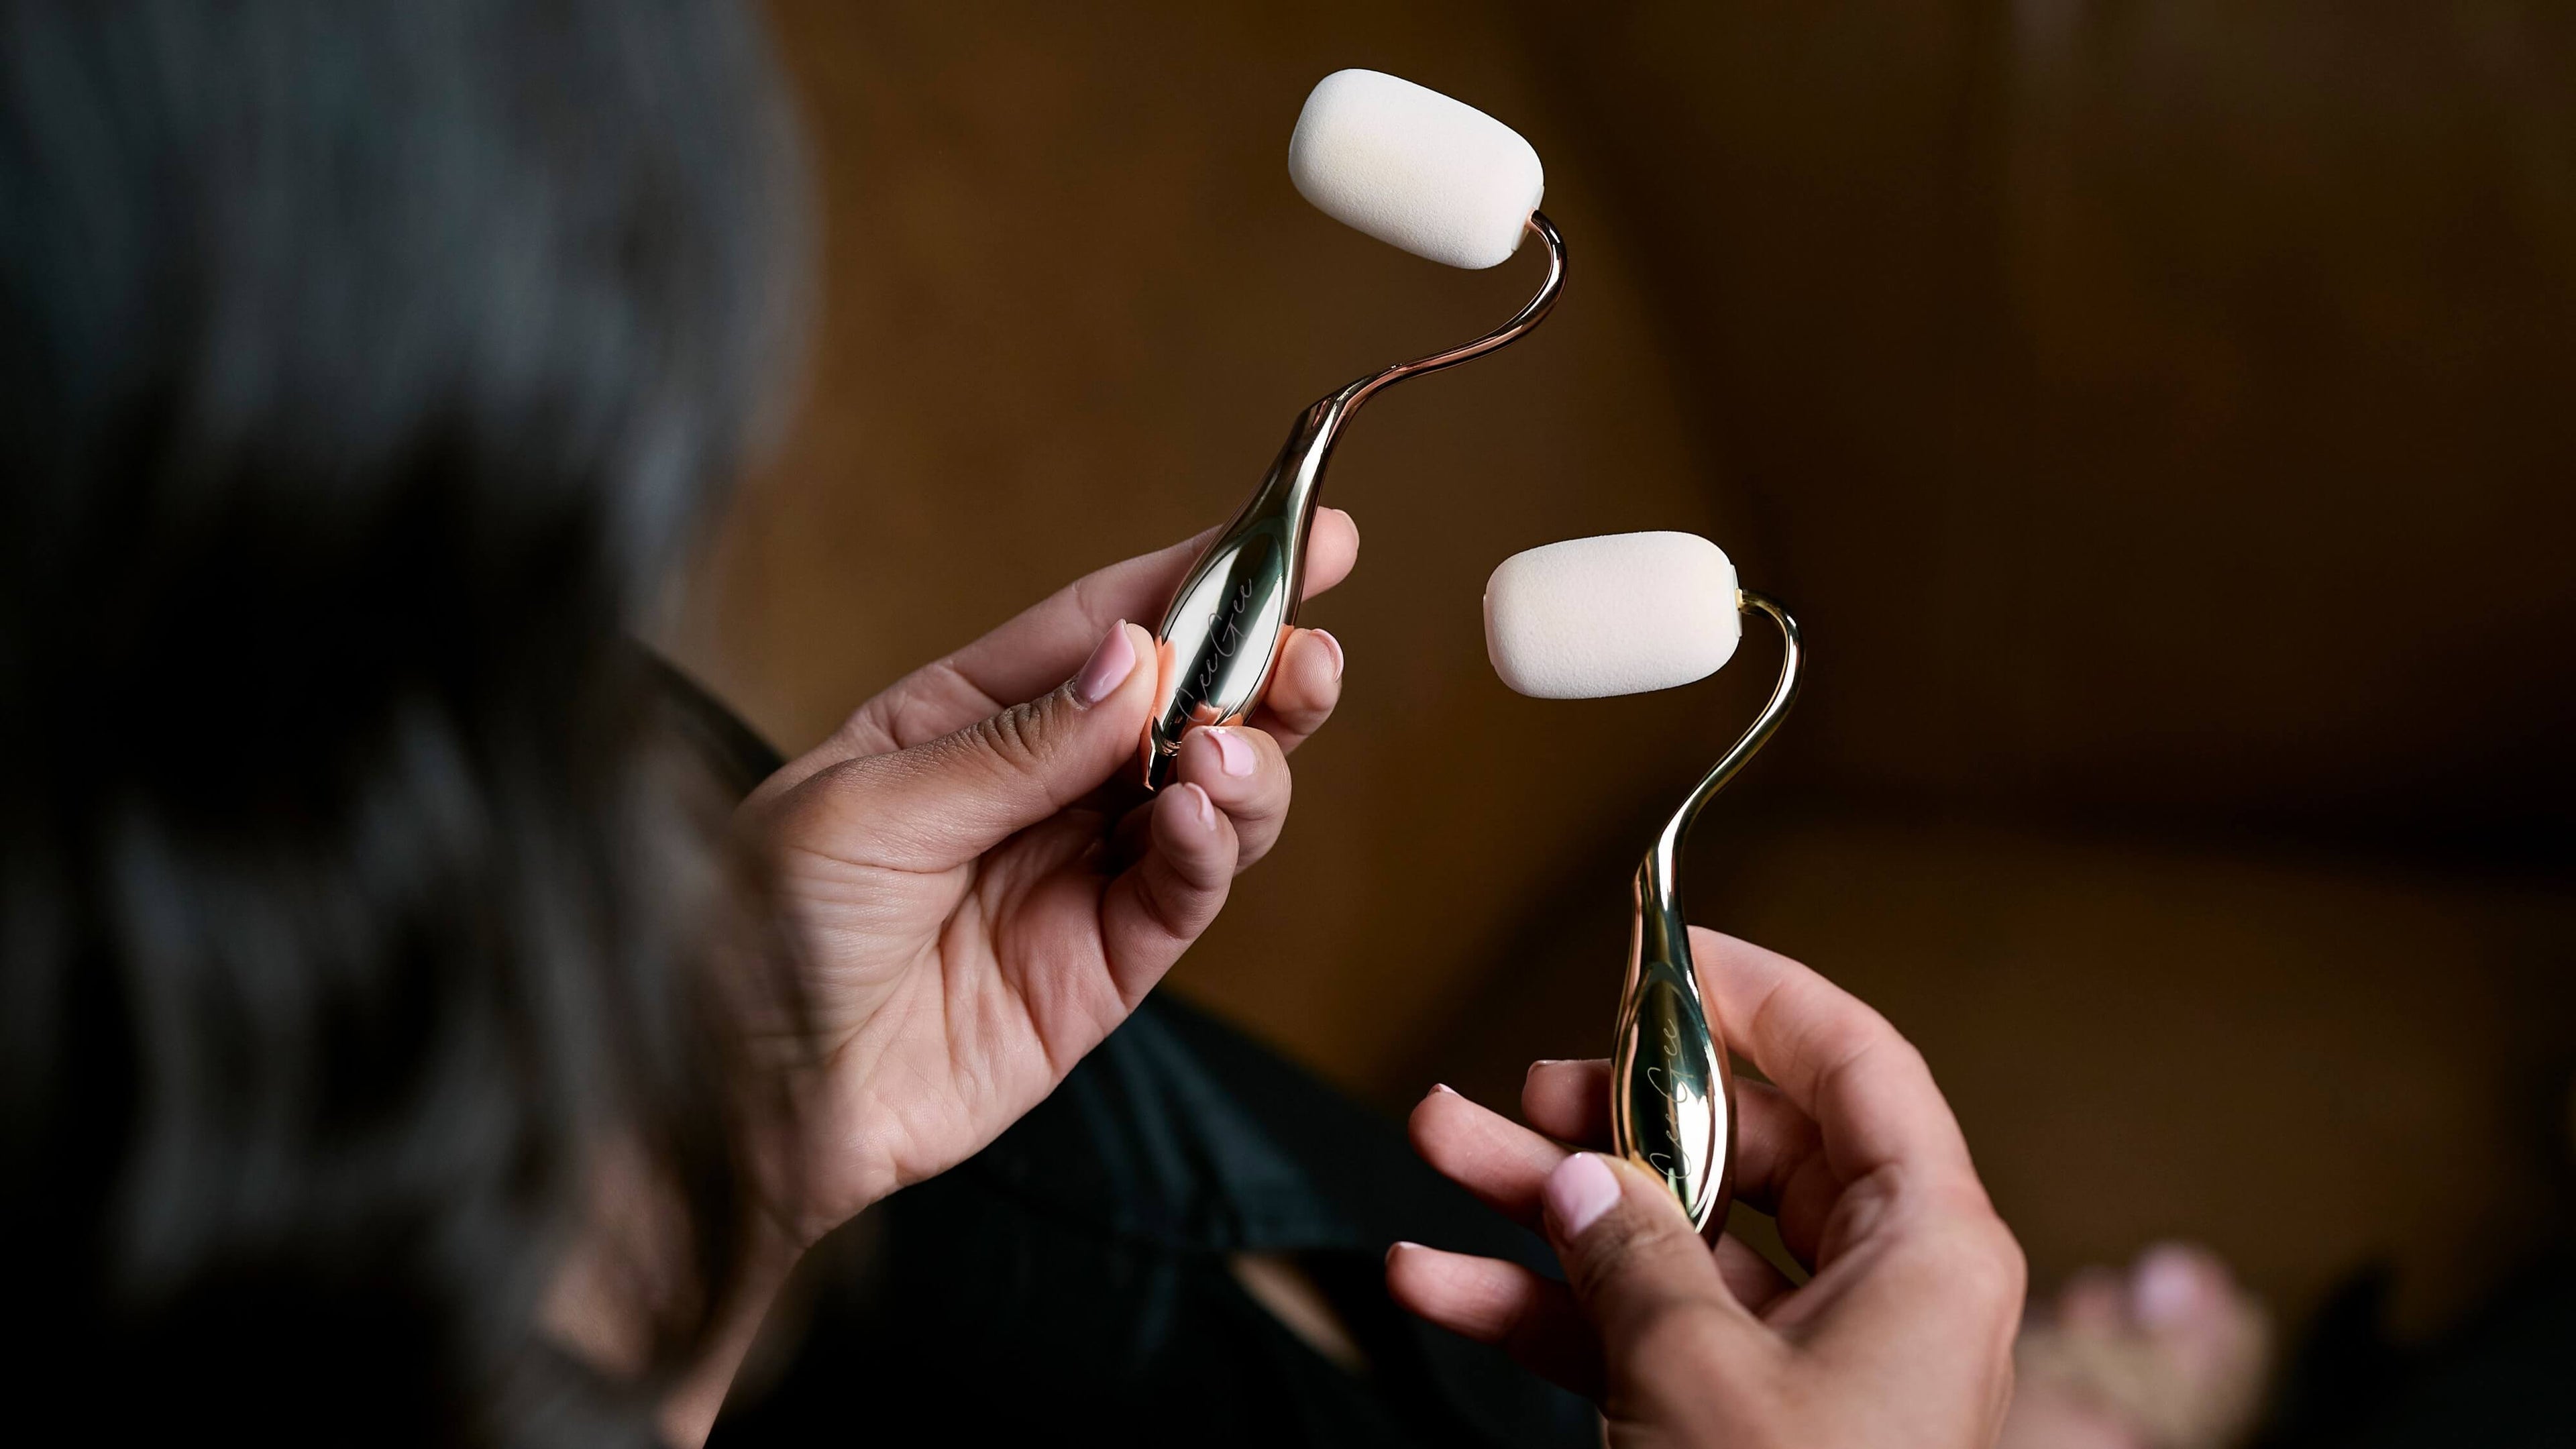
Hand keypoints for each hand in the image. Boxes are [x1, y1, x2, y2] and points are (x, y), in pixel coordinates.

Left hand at [739, 510, 1358, 1242]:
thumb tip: (1138, 660)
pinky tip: (1206, 817)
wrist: (742, 1103)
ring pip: (1209, 799)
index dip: (1206, 579)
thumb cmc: (763, 935)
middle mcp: (1033, 791)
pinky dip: (1213, 851)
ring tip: (1230, 752)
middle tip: (1309, 653)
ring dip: (1246, 762)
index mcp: (962, 719)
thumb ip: (1017, 743)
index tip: (1311, 537)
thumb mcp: (872, 804)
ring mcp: (1074, 879)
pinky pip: (1183, 896)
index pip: (1103, 628)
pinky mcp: (1102, 970)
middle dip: (1259, 670)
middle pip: (1179, 709)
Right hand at [1388, 928, 2024, 1446]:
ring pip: (1666, 1237)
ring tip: (1436, 1143)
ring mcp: (1800, 1361)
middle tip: (1523, 1081)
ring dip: (1545, 1199)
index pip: (1854, 1063)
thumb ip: (1631, 1251)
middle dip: (1611, 1111)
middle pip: (1739, 1148)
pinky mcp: (1733, 1423)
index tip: (1664, 951)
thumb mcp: (1699, 1373)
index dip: (1761, 994)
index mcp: (1924, 1244)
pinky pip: (1634, 1332)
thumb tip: (1581, 1175)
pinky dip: (1541, 1308)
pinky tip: (1439, 1281)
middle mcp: (1873, 1288)